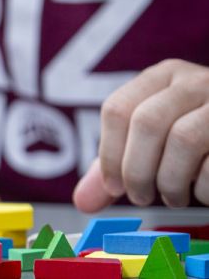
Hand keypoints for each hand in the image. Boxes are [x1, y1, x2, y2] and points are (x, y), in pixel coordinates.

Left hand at [74, 59, 208, 211]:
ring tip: (171, 197)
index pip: (117, 109)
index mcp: (161, 77)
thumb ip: (115, 168)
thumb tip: (83, 201)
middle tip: (139, 198)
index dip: (109, 155)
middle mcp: (194, 81)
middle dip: (136, 170)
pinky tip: (200, 192)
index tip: (113, 187)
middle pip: (147, 122)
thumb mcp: (151, 145)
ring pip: (183, 138)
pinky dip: (202, 187)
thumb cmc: (195, 143)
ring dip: (169, 181)